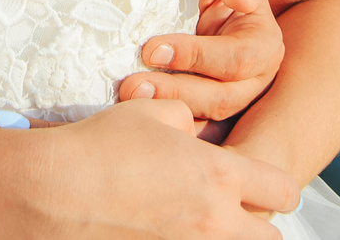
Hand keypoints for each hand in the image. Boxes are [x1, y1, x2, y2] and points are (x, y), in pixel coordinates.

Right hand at [21, 97, 300, 238]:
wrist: (56, 190)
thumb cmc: (101, 146)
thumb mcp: (150, 112)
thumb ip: (185, 117)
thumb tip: (192, 131)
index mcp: (218, 176)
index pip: (282, 190)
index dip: (274, 186)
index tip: (259, 182)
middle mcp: (214, 220)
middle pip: (271, 237)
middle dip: (258, 222)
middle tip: (232, 208)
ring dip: (228, 235)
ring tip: (200, 220)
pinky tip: (169, 227)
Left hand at [115, 0, 284, 133]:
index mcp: (264, 44)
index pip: (236, 59)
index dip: (195, 56)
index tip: (150, 48)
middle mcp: (254, 80)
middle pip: (221, 98)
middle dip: (176, 92)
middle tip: (131, 85)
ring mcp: (232, 100)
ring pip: (205, 118)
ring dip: (166, 110)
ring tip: (128, 98)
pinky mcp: (207, 113)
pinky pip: (192, 128)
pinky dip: (165, 124)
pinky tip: (134, 115)